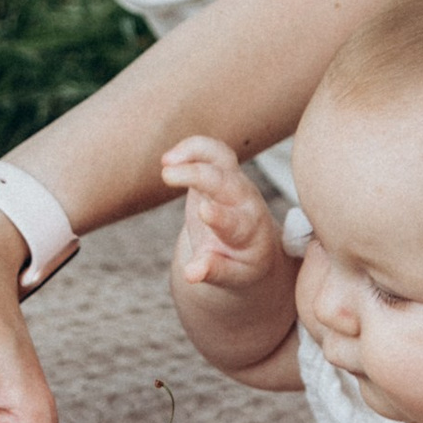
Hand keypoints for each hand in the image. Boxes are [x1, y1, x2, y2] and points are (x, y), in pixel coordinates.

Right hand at [160, 135, 283, 296]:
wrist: (256, 245)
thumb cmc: (241, 263)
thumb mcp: (233, 275)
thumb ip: (213, 271)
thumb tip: (190, 274)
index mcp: (248, 232)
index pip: (235, 222)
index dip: (220, 217)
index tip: (204, 211)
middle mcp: (244, 201)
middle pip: (225, 181)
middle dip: (198, 175)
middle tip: (167, 174)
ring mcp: (234, 182)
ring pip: (221, 156)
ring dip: (195, 151)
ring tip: (166, 160)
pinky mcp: (224, 170)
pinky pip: (212, 150)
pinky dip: (192, 147)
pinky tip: (168, 158)